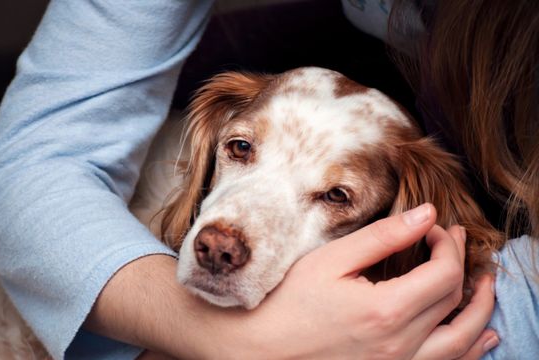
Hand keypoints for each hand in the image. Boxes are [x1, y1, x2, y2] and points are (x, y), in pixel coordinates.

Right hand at [86, 203, 496, 358]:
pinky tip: (483, 338)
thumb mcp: (331, 260)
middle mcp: (401, 345)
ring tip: (486, 288)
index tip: (435, 227)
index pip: (443, 273)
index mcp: (386, 311)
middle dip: (464, 267)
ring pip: (462, 340)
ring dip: (480, 310)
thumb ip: (382, 237)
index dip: (448, 244)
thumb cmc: (289, 302)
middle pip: (455, 302)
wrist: (261, 348)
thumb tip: (426, 215)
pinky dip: (471, 349)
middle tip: (457, 242)